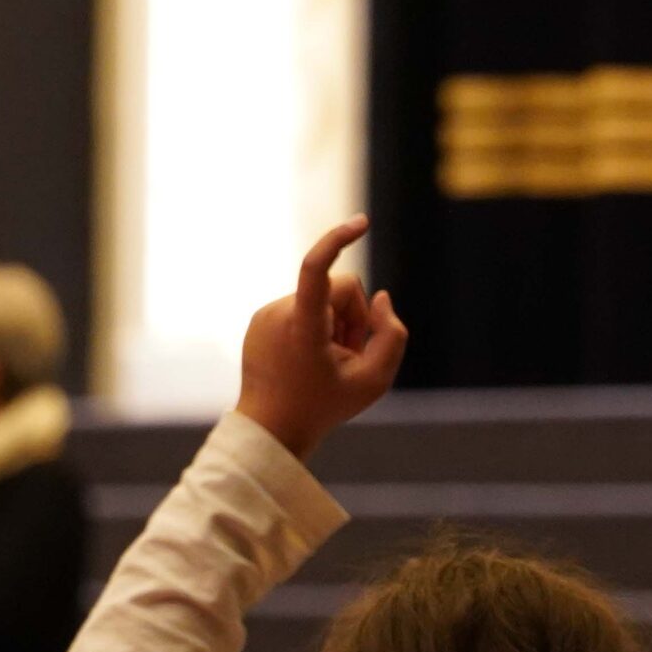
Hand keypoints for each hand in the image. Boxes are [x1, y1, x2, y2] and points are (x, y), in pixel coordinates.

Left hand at [236, 216, 407, 460]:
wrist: (271, 429)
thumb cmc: (324, 406)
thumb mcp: (375, 380)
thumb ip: (392, 334)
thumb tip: (378, 297)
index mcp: (302, 326)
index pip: (316, 269)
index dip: (339, 240)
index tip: (361, 223)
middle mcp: (278, 314)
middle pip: (339, 289)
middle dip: (353, 316)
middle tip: (348, 356)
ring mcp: (265, 315)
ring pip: (322, 298)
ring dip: (335, 324)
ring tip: (327, 360)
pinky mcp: (260, 319)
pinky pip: (302, 306)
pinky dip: (315, 327)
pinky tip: (309, 358)